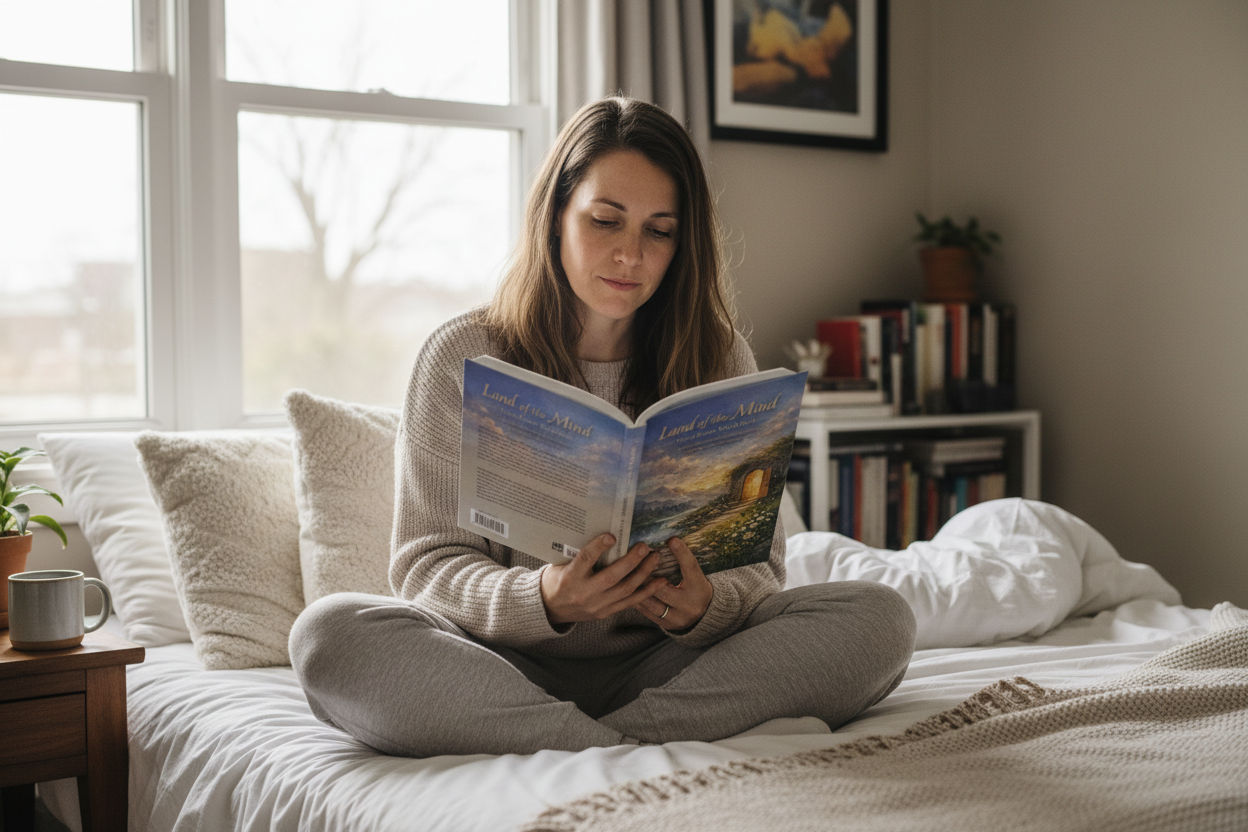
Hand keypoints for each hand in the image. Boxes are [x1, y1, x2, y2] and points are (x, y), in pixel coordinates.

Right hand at [540, 534, 661, 624]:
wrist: (550, 608)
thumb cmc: (557, 579)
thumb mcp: (561, 563)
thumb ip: (579, 552)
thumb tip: (602, 531)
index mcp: (570, 577)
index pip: (585, 560)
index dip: (598, 547)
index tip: (611, 535)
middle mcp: (584, 593)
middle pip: (611, 577)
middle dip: (631, 561)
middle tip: (645, 546)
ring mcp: (596, 605)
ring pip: (624, 590)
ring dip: (643, 573)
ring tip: (655, 559)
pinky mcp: (605, 613)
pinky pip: (629, 603)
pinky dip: (646, 591)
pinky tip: (659, 581)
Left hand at [634, 537, 712, 630]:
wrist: (703, 615)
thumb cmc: (696, 588)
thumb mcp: (695, 574)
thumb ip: (684, 561)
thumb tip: (669, 539)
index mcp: (699, 588)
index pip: (690, 567)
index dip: (681, 553)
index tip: (671, 540)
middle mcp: (688, 605)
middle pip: (663, 588)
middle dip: (647, 574)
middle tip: (634, 560)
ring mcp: (676, 618)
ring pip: (651, 602)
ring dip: (637, 588)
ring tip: (625, 575)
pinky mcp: (665, 625)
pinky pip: (646, 612)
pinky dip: (636, 599)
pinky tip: (627, 589)